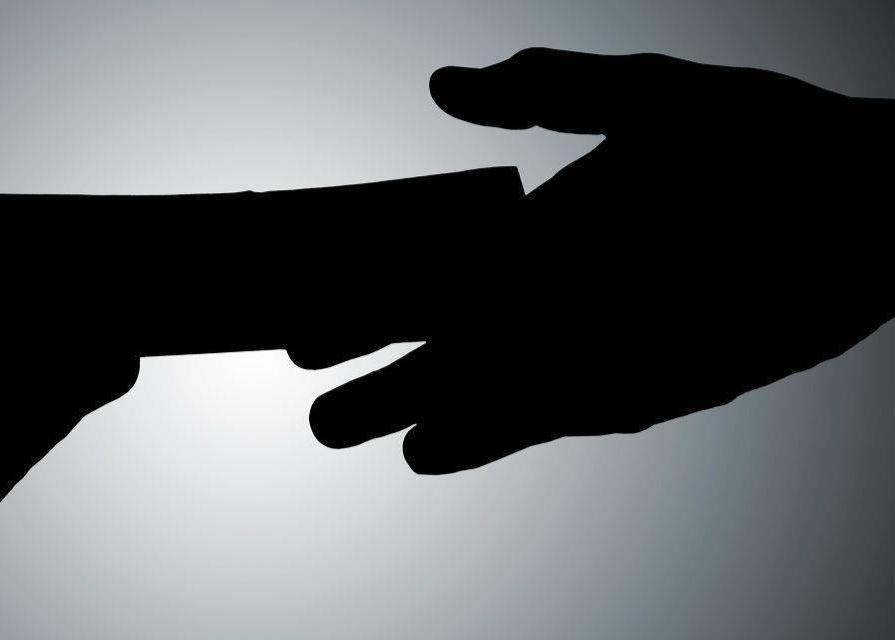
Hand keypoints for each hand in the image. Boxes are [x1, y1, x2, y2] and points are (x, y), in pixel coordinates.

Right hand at [289, 48, 893, 473]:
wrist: (865, 211)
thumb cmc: (765, 140)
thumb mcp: (648, 97)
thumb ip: (545, 88)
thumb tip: (441, 84)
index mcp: (534, 226)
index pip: (428, 265)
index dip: (361, 289)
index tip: (297, 313)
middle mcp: (549, 293)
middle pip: (439, 336)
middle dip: (367, 366)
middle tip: (296, 390)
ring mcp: (587, 345)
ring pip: (478, 385)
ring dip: (408, 408)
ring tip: (336, 428)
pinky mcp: (636, 389)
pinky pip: (546, 417)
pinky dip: (485, 436)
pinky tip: (430, 451)